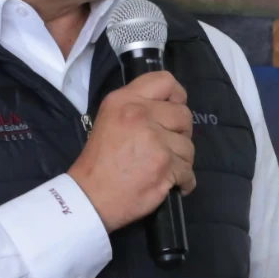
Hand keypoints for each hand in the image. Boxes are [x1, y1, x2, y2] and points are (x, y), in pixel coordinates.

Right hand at [68, 71, 195, 232]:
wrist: (89, 197)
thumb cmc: (99, 161)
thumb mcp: (110, 119)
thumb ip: (138, 107)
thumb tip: (170, 107)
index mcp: (125, 100)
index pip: (165, 81)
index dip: (177, 96)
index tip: (173, 111)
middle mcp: (140, 114)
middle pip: (184, 115)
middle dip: (180, 133)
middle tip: (166, 146)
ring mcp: (155, 140)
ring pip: (189, 146)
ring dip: (181, 160)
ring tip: (162, 167)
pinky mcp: (165, 164)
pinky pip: (188, 171)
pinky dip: (183, 181)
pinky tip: (168, 182)